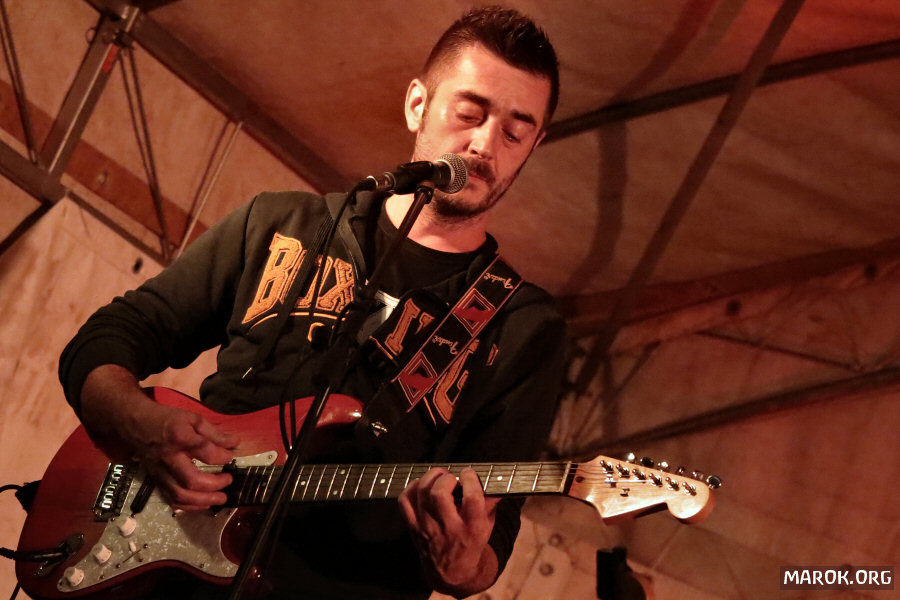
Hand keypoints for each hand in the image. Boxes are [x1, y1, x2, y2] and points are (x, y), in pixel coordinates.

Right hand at [80, 365, 238, 509]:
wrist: (135, 423)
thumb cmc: (166, 419)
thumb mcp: (192, 418)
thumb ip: (213, 432)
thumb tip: (234, 443)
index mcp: (179, 438)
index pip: (205, 452)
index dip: (222, 457)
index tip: (231, 457)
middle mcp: (169, 458)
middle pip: (191, 481)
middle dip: (214, 486)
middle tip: (228, 482)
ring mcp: (160, 472)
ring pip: (180, 495)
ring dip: (203, 501)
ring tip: (220, 499)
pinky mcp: (156, 480)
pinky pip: (171, 499)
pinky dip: (188, 506)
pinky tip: (202, 504)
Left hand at [398, 467, 499, 594]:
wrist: (452, 572)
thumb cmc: (472, 542)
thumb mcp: (487, 525)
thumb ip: (491, 501)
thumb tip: (498, 480)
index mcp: (472, 528)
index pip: (471, 498)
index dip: (470, 479)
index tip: (469, 474)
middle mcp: (449, 528)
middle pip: (439, 494)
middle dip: (446, 478)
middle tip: (452, 478)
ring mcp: (428, 529)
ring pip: (422, 494)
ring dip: (430, 478)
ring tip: (439, 477)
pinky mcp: (414, 528)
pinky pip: (405, 501)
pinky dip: (411, 488)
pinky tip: (422, 486)